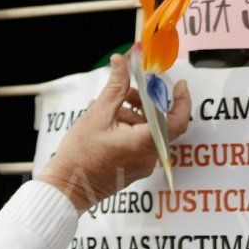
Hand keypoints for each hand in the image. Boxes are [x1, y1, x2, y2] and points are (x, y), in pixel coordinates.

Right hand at [36, 54, 190, 212]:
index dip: (182, 100)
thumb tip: (122, 62)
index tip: (179, 85)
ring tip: (106, 108)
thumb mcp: (98, 114)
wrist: (67, 187)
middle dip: (143, 103)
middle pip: (158, 122)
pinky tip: (106, 123)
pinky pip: (139, 144)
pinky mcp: (133, 169)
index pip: (177, 120)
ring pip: (147, 132)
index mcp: (145, 143)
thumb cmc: (80, 155)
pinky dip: (128, 130)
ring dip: (132, 116)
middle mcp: (149, 157)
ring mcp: (142, 165)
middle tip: (125, 91)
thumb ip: (116, 86)